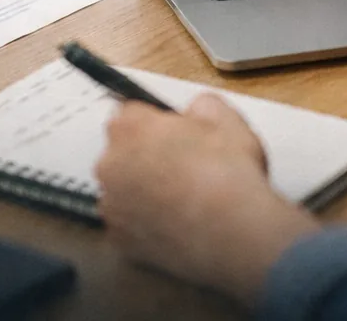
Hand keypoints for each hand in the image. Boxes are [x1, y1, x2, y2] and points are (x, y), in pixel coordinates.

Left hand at [96, 94, 319, 305]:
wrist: (236, 234)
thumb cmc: (229, 175)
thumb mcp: (226, 118)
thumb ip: (200, 105)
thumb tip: (195, 112)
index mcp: (129, 128)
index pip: (129, 114)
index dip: (154, 123)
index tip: (172, 135)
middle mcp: (110, 165)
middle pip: (121, 153)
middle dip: (144, 157)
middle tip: (181, 168)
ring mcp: (112, 206)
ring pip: (123, 191)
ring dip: (143, 192)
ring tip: (182, 200)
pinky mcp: (120, 240)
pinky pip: (128, 225)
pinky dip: (146, 224)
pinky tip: (176, 223)